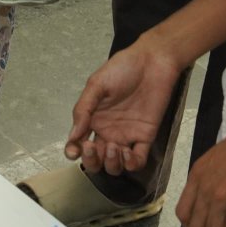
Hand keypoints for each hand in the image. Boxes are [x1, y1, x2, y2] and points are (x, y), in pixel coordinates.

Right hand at [65, 39, 182, 175]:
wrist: (152, 62)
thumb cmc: (122, 69)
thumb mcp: (96, 84)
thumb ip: (83, 109)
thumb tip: (73, 136)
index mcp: (93, 119)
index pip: (79, 143)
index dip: (73, 152)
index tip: (74, 151)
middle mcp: (108, 131)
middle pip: (96, 160)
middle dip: (91, 161)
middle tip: (92, 147)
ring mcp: (127, 136)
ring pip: (115, 164)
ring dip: (111, 163)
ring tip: (113, 148)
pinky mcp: (145, 137)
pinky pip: (138, 160)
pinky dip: (131, 163)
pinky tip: (127, 152)